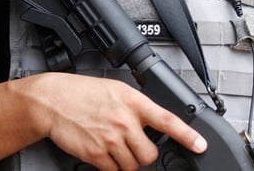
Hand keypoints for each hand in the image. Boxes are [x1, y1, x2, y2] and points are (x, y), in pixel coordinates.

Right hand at [27, 73, 206, 169]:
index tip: (201, 145)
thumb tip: (154, 121)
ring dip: (129, 161)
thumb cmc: (84, 92)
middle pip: (150, 153)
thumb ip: (138, 106)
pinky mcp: (95, 154)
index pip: (168, 121)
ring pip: (133, 165)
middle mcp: (125, 122)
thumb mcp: (119, 90)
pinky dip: (112, 167)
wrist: (53, 100)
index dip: (187, 135)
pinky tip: (106, 153)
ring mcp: (110, 140)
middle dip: (146, 154)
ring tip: (117, 146)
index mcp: (134, 102)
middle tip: (137, 146)